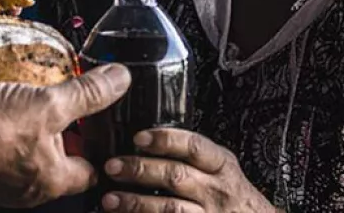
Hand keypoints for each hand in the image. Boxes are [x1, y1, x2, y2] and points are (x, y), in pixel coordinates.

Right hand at [0, 64, 131, 207]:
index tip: (101, 128)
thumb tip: (120, 80)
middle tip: (68, 112)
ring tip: (38, 109)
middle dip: (68, 140)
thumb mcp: (52, 102)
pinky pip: (10, 158)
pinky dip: (15, 139)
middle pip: (63, 166)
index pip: (92, 171)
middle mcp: (33, 191)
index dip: (99, 147)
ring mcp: (6, 185)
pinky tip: (11, 117)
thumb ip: (89, 92)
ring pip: (35, 161)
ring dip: (39, 138)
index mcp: (56, 180)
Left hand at [102, 129, 278, 212]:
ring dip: (136, 204)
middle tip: (112, 167)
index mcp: (221, 165)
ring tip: (110, 200)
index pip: (194, 146)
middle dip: (140, 170)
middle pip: (176, 176)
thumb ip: (194, 155)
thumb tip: (147, 140)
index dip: (165, 140)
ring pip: (171, 209)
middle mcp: (217, 191)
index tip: (138, 137)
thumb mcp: (222, 168)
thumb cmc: (233, 195)